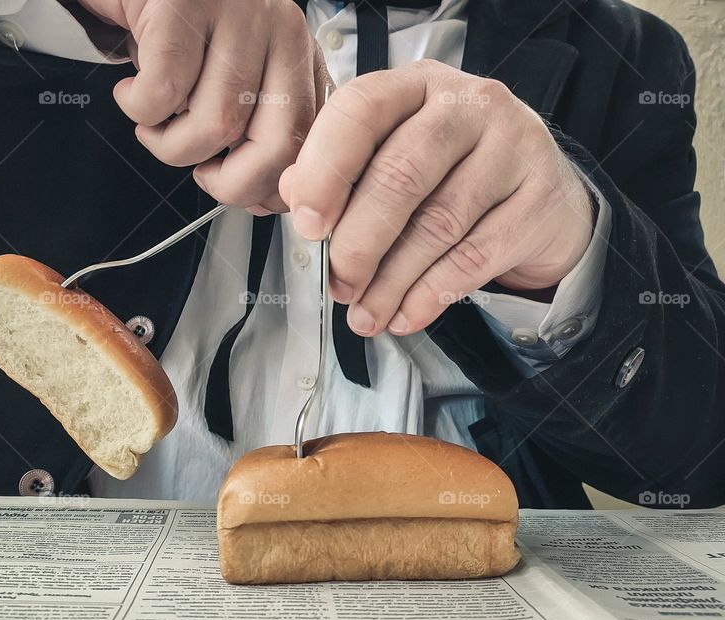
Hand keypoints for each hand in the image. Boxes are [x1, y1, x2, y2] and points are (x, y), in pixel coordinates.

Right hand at [78, 0, 328, 212]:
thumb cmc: (176, 35)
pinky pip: (163, 93)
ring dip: (170, 144)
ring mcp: (235, 13)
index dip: (270, 187)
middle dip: (230, 183)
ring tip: (154, 122)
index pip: (309, 143)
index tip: (240, 197)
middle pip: (277, 145)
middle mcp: (279, 30)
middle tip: (200, 172)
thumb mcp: (232, 81)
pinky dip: (138, 108)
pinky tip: (132, 92)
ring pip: (216, 125)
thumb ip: (258, 129)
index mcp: (298, 55)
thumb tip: (262, 199)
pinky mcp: (181, 5)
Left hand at [279, 59, 594, 336]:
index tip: (308, 225)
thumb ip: (340, 171)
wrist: (544, 196)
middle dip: (358, 242)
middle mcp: (470, 104)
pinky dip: (431, 295)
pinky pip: (475, 257)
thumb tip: (293, 193)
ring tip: (364, 316)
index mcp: (417, 85)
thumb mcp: (392, 157)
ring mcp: (515, 146)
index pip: (361, 108)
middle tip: (338, 285)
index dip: (326, 169)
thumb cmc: (450, 175)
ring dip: (390, 282)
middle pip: (399, 174)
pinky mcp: (542, 200)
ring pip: (436, 224)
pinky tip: (405, 317)